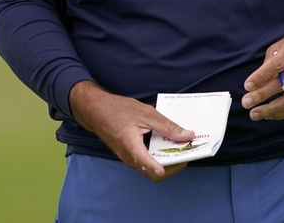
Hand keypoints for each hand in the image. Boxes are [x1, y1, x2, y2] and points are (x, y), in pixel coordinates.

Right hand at [68, 80, 194, 181]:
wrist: (96, 111)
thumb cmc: (118, 109)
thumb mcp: (145, 112)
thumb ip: (167, 125)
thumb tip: (187, 135)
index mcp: (129, 143)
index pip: (145, 161)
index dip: (161, 166)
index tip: (174, 166)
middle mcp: (128, 156)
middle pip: (153, 173)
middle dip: (173, 167)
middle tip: (187, 154)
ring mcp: (128, 159)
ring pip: (151, 170)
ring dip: (167, 164)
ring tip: (181, 151)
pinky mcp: (129, 157)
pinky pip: (147, 164)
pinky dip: (160, 160)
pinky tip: (168, 147)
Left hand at [241, 17, 283, 120]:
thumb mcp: (282, 44)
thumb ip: (270, 61)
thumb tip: (257, 82)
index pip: (276, 65)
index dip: (261, 76)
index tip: (247, 86)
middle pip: (282, 84)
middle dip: (261, 95)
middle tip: (246, 103)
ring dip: (271, 109)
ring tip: (255, 114)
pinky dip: (283, 112)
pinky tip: (270, 114)